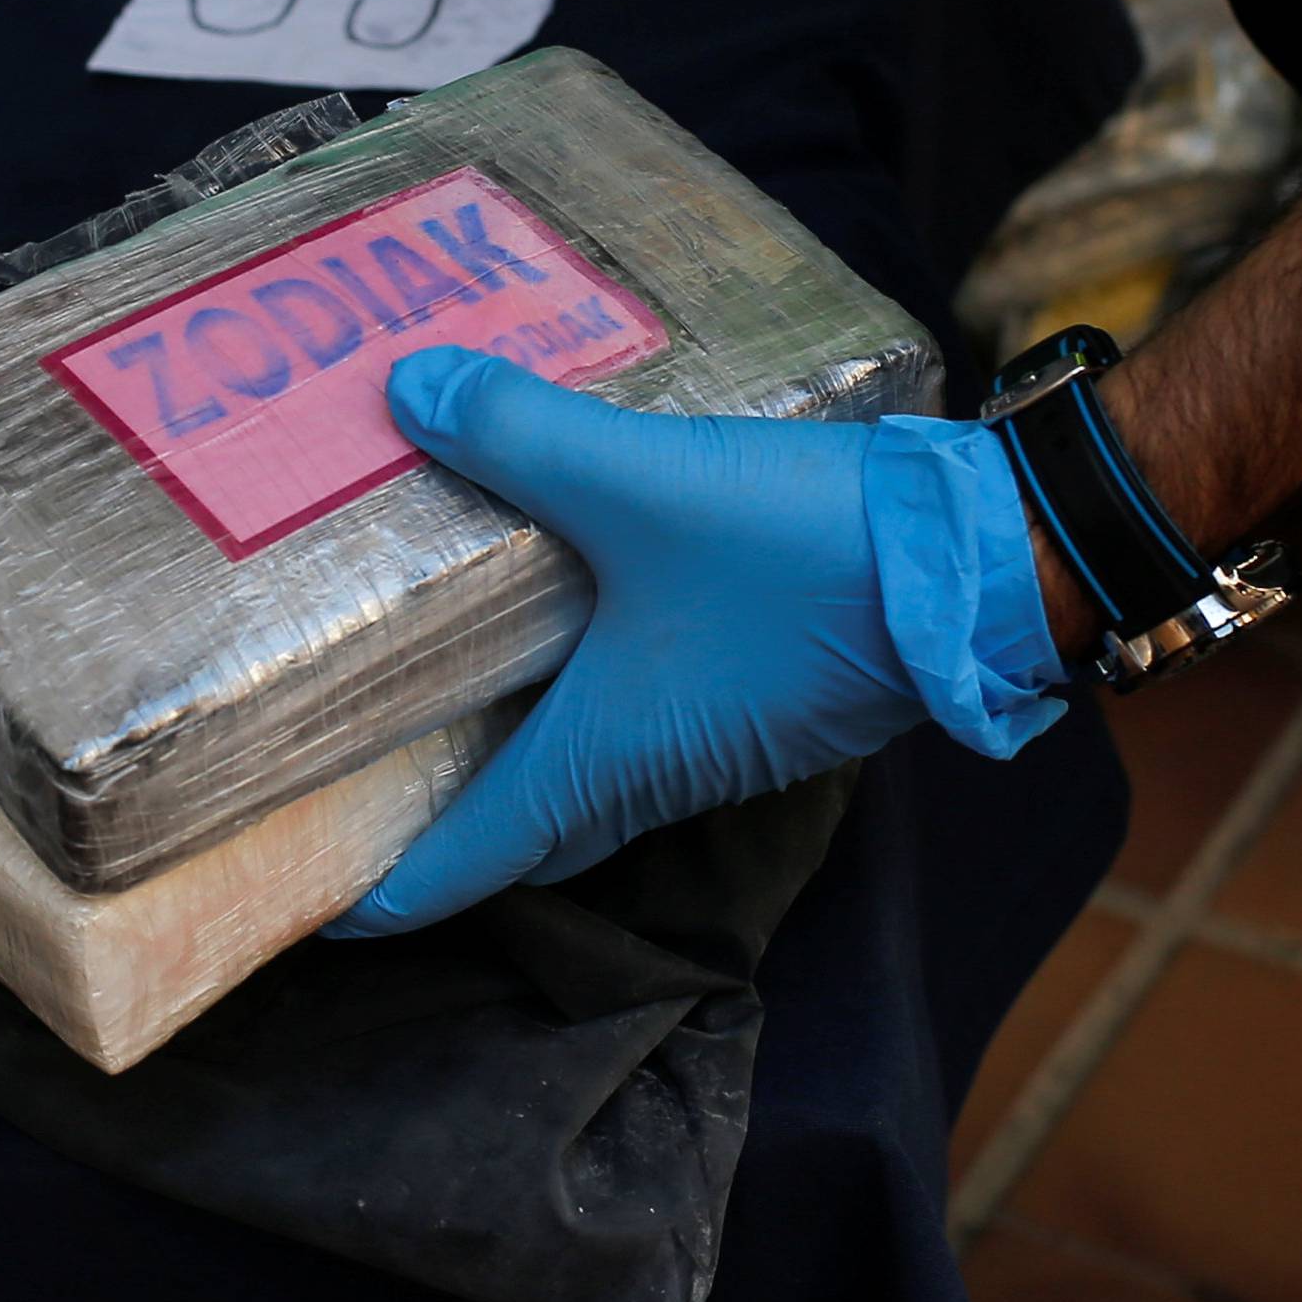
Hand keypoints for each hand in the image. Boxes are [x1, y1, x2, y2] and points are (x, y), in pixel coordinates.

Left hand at [327, 346, 1066, 938]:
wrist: (980, 563)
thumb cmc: (800, 554)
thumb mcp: (638, 482)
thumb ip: (519, 435)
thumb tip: (406, 390)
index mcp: (605, 757)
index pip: (471, 858)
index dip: (388, 892)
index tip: (322, 911)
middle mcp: (659, 773)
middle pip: (531, 833)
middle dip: (451, 833)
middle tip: (371, 797)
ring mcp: (725, 742)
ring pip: (597, 780)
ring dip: (529, 760)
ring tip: (459, 699)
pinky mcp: (771, 697)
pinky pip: (653, 728)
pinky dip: (595, 704)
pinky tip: (581, 624)